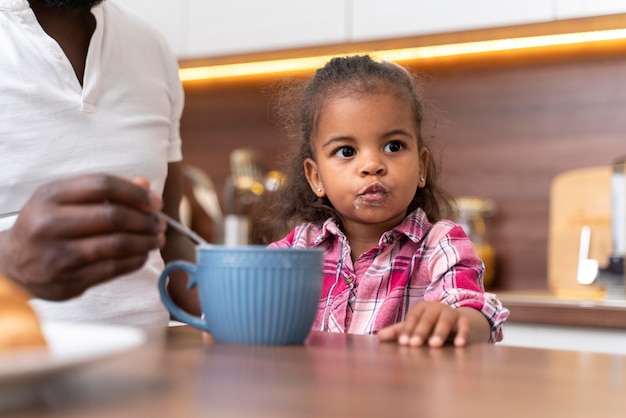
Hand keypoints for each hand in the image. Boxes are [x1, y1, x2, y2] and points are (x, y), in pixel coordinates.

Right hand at [0, 174, 165, 300]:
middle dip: (145, 220)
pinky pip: (112, 269)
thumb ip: (104, 191)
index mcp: (50, 196)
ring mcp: (57, 255)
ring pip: (116, 245)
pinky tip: (143, 255)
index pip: (102, 185)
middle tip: (160, 223)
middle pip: (112, 217)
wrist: (12, 264)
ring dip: (145, 242)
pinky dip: (135, 261)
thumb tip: (145, 186)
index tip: (155, 202)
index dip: (136, 193)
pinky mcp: (67, 281)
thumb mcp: (65, 199)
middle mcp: (50, 224)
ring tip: (157, 239)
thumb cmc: (46, 225)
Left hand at [377, 302, 486, 347]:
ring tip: (434, 345)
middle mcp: (436, 308)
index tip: (403, 343)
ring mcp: (451, 313)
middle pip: (427, 319)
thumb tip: (379, 337)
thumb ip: (398, 331)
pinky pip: (464, 327)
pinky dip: (462, 335)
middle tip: (415, 345)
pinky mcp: (464, 321)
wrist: (456, 321)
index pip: (412, 318)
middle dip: (421, 332)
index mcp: (421, 308)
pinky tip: (459, 345)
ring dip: (439, 333)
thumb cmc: (429, 325)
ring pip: (445, 322)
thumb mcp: (414, 326)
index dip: (407, 330)